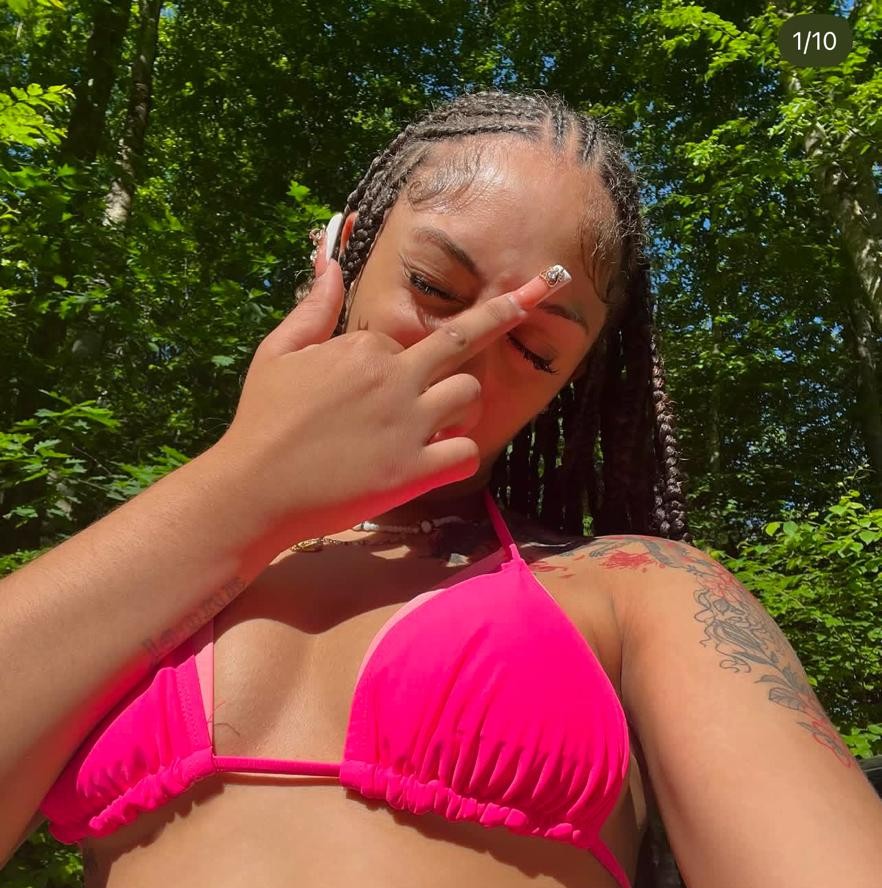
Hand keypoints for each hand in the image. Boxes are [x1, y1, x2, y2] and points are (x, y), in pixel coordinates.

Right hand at [213, 251, 570, 546]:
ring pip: (471, 397)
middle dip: (507, 309)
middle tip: (543, 286)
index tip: (369, 387)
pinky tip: (436, 463)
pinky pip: (467, 453)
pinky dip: (458, 457)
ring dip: (462, 408)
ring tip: (435, 425)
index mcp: (364, 347)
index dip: (393, 361)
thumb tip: (328, 262)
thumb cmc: (262, 421)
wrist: (255, 489)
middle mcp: (396, 378)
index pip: (404, 338)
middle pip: (464, 341)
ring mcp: (410, 425)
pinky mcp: (416, 471)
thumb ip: (312, 309)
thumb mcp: (278, 353)